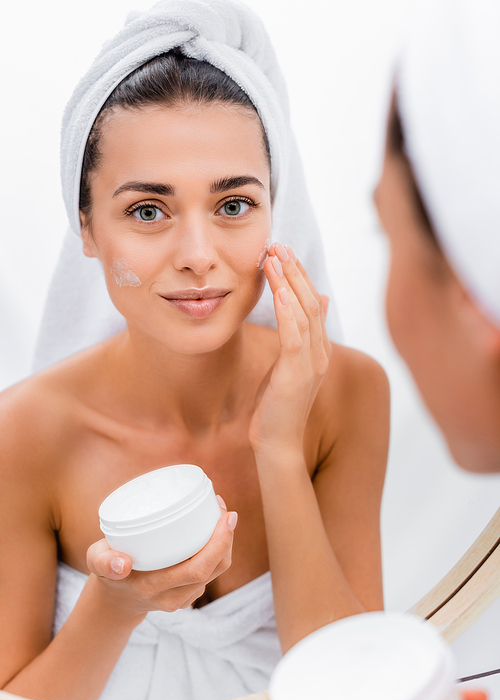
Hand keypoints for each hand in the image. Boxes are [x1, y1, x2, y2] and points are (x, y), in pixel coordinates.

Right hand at [86, 497, 236, 619]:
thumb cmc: (107, 571)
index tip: (225, 516)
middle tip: (224, 510)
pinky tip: (213, 529)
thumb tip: (122, 563)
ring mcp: (184, 597)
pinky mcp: (189, 592)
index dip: (218, 543)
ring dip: (225, 542)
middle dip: (227, 537)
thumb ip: (104, 562)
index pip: (199, 569)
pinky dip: (219, 549)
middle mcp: (174, 596)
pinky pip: (213, 571)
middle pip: (215, 568)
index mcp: (155, 587)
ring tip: (219, 513)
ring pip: (218, 570)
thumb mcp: (97, 563)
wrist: (114, 600)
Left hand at [249, 243, 331, 455]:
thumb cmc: (278, 406)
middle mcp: (320, 353)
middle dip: (294, 271)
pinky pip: (295, 336)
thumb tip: (320, 300)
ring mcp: (311, 364)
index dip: (299, 275)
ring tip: (274, 256)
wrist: (277, 443)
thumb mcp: (292, 364)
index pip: (312, 303)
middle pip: (311, 302)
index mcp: (319, 349)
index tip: (283, 252)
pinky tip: (280, 290)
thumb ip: (304, 334)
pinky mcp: (297, 374)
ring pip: (305, 313)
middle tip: (278, 244)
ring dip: (289, 282)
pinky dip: (289, 311)